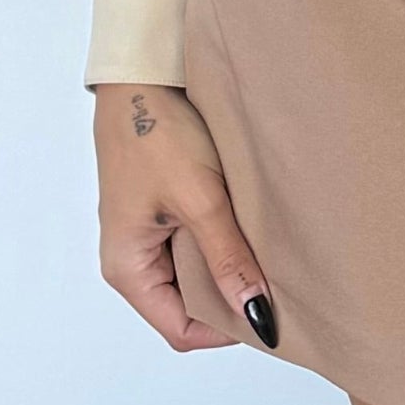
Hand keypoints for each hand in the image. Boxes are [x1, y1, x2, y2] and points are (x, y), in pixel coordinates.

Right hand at [93, 81, 276, 352]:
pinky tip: (249, 223)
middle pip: (188, 304)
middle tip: (276, 279)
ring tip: (265, 249)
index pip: (180, 329)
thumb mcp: (200, 200)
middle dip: (231, 296)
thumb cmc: (157, 134)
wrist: (143, 75)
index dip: (225, 328)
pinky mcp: (162, 209)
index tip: (269, 310)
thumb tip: (256, 313)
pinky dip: (222, 240)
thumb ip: (227, 258)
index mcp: (127, 268)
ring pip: (195, 273)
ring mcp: (147, 233)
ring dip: (228, 265)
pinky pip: (195, 242)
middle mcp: (132, 259)